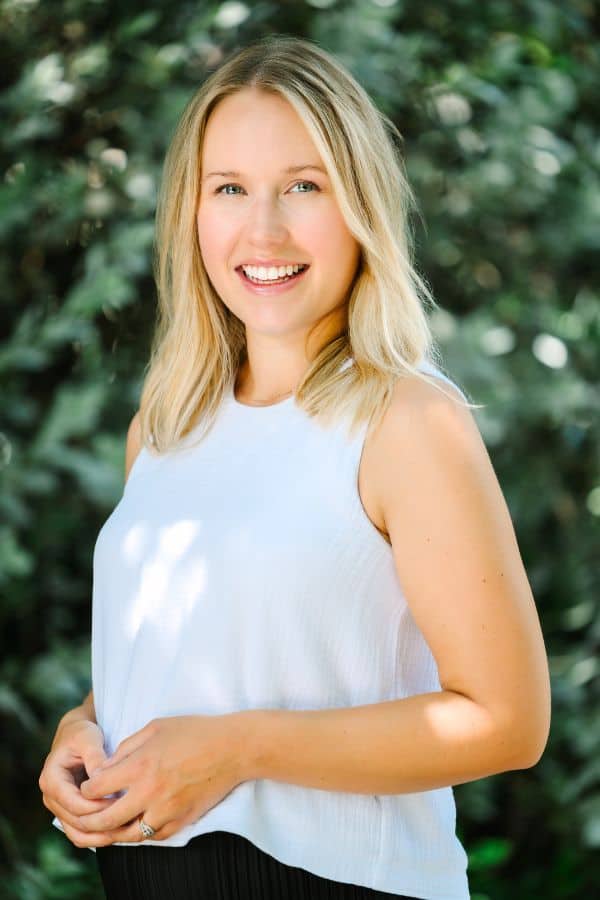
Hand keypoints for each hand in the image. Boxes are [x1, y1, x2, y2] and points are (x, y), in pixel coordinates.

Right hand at [38, 718, 121, 847]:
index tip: (122, 802)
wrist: (77, 736)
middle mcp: (51, 798)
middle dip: (102, 825)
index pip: (74, 803)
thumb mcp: (88, 739)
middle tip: (129, 821)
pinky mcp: (70, 813)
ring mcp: (59, 808)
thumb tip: (101, 778)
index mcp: (51, 779)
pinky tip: (120, 833)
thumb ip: (94, 757)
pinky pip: (82, 833)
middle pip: (75, 822)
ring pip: (77, 834)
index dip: (97, 807)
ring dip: (100, 837)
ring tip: (126, 831)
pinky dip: (98, 837)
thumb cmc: (82, 734)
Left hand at [75, 713, 247, 844]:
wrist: (232, 749)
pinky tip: (135, 827)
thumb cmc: (194, 732)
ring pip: (129, 835)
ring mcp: (166, 810)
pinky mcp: (182, 820)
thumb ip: (127, 747)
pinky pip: (154, 837)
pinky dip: (141, 835)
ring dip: (113, 834)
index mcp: (140, 765)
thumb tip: (106, 766)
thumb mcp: (156, 727)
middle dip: (89, 820)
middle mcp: (150, 792)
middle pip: (107, 819)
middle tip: (84, 818)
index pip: (97, 788)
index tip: (87, 787)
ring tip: (106, 829)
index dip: (86, 789)